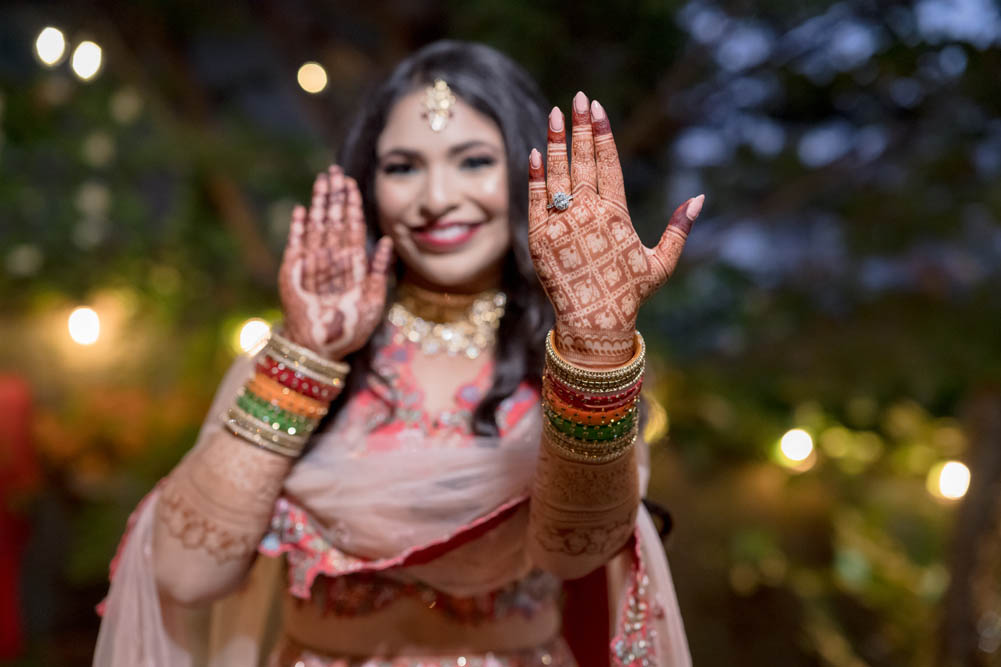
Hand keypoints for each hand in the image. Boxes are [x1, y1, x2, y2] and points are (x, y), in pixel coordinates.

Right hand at [278, 165, 393, 360]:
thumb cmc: (352, 328)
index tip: (353, 185)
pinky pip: (295, 245)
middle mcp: (332, 259)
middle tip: (336, 171)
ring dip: (318, 204)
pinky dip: (298, 229)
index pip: (352, 227)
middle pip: (334, 220)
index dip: (352, 206)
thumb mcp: (374, 300)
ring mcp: (311, 263)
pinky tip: (302, 210)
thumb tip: (386, 240)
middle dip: (335, 196)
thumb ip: (379, 270)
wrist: (323, 347)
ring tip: (321, 181)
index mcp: (352, 264)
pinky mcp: (292, 271)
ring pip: (316, 227)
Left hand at [527, 92, 703, 366]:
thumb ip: (678, 229)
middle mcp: (588, 215)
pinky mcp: (539, 238)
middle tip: (578, 98)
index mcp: (616, 216)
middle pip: (582, 162)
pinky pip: (536, 201)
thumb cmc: (630, 294)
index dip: (602, 135)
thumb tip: (698, 199)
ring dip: (556, 142)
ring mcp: (561, 225)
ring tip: (556, 113)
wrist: (593, 322)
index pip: (608, 165)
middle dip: (580, 127)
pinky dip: (535, 176)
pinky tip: (536, 152)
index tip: (598, 109)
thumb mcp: (660, 263)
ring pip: (557, 175)